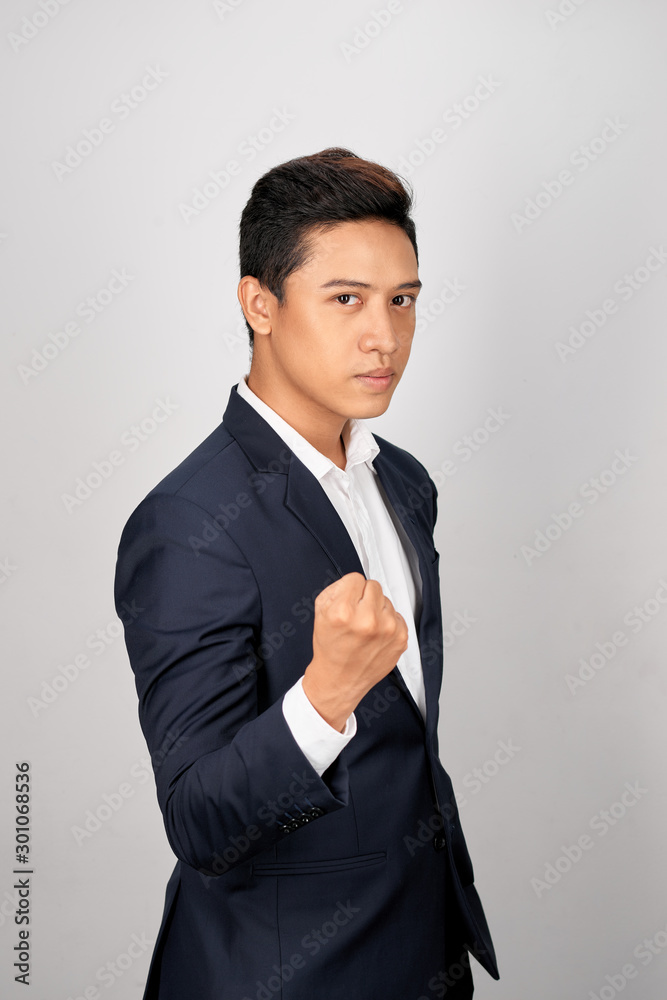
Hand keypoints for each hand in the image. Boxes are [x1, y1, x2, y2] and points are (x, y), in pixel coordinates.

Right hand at [302, 572, 407, 731]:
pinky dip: (387, 622)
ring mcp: (387, 630)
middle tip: (356, 614)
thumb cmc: (331, 649)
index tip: (347, 601)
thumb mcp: (320, 613)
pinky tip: (376, 635)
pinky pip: (397, 615)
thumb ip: (336, 589)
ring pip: (386, 600)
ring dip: (377, 610)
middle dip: (364, 597)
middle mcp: (368, 621)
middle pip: (373, 586)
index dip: (349, 589)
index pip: (355, 578)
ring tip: (365, 628)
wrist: (340, 680)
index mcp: (344, 613)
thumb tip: (355, 581)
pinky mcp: (401, 638)